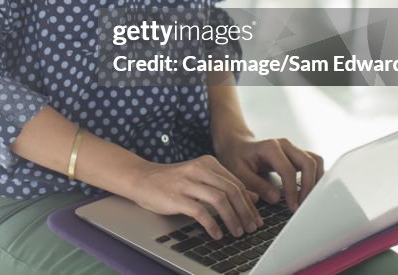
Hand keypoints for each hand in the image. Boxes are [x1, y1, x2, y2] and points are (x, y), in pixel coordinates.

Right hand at [129, 156, 263, 239]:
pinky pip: (200, 212)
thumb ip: (225, 185)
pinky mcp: (176, 197)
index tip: (256, 218)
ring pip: (219, 200)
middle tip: (251, 228)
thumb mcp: (201, 178)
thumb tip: (253, 197)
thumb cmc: (172, 180)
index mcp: (207, 163)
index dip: (249, 203)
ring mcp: (186, 183)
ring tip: (237, 232)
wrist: (141, 178)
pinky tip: (217, 234)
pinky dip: (212, 225)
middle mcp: (198, 170)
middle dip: (245, 212)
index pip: (236, 183)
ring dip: (232, 219)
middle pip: (231, 191)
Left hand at [215, 134, 324, 210]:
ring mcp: (292, 148)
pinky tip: (309, 191)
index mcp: (269, 147)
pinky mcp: (296, 154)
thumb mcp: (238, 172)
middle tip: (303, 205)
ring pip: (315, 161)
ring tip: (308, 199)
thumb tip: (276, 199)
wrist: (236, 145)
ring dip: (316, 181)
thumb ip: (256, 185)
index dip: (292, 190)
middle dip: (309, 186)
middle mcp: (284, 145)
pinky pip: (313, 163)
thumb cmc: (236, 157)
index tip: (292, 206)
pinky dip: (315, 177)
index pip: (288, 170)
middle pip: (308, 162)